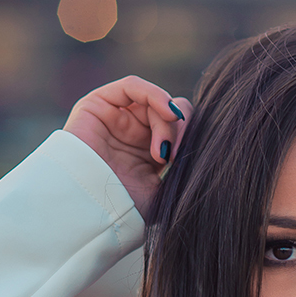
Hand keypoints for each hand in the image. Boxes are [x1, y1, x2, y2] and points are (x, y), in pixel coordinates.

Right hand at [62, 76, 191, 219]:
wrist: (91, 210)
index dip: (189, 136)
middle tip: (174, 155)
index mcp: (150, 154)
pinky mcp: (98, 105)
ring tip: (164, 148)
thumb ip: (183, 162)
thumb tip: (204, 139)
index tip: (190, 158)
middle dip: (180, 130)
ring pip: (154, 102)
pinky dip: (154, 94)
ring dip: (167, 121)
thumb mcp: (165, 189)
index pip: (179, 129)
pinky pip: (132, 86)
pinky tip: (167, 111)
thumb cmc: (127, 207)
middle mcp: (134, 134)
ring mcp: (116, 119)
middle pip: (169, 114)